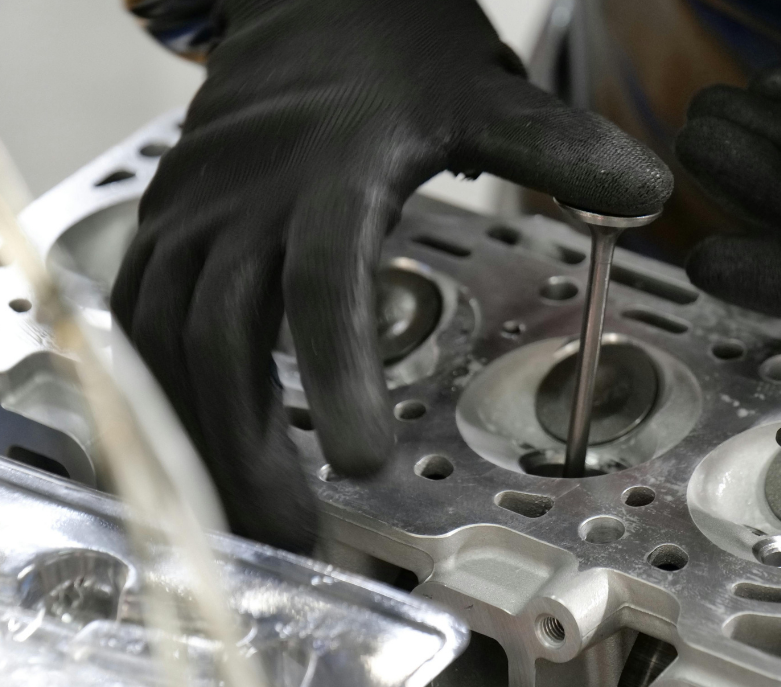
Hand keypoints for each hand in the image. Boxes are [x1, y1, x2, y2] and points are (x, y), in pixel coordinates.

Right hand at [112, 0, 671, 552]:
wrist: (309, 1)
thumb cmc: (401, 56)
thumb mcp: (486, 94)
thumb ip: (554, 148)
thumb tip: (646, 192)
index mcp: (330, 174)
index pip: (323, 283)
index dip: (336, 372)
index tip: (363, 459)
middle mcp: (245, 196)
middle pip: (221, 336)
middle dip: (248, 447)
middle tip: (293, 538)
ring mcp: (194, 211)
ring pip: (162, 340)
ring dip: (195, 437)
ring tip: (249, 522)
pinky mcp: (165, 224)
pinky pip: (134, 321)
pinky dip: (154, 394)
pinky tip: (187, 452)